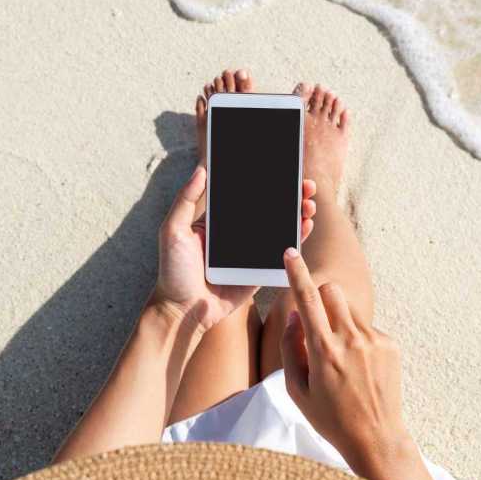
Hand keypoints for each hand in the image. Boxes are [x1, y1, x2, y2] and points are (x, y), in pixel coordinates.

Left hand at [153, 166, 316, 331]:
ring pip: (279, 229)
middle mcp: (237, 234)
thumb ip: (185, 200)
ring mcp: (250, 253)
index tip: (282, 168)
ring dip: (297, 214)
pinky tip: (305, 226)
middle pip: (269, 209)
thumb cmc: (172, 271)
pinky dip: (295, 240)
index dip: (265, 181)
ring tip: (309, 204)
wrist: (182, 311)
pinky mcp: (259, 272)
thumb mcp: (172, 231)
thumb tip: (201, 169)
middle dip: (289, 195)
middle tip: (305, 185)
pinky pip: (281, 254)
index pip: (246, 195)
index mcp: (219, 221)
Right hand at [279, 248, 410, 466]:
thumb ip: (290, 348)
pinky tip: (360, 369)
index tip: (290, 251)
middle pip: (332, 291)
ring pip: (350, 309)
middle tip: (317, 325)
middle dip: (321, 298)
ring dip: (339, 322)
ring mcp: (374, 341)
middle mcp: (351, 340)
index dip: (297, 272)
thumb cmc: (330, 418)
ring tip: (341, 358)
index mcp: (323, 351)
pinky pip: (367, 328)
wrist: (376, 437)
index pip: (307, 299)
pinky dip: (358, 339)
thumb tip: (294, 316)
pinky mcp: (390, 345)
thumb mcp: (296, 390)